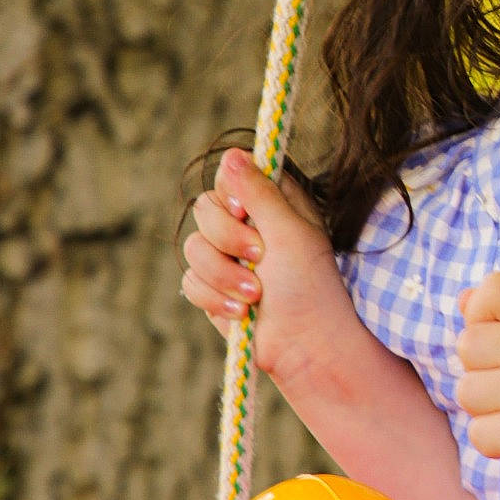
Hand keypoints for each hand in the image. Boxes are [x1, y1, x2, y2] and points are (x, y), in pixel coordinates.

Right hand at [180, 147, 363, 394]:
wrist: (304, 346)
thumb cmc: (309, 285)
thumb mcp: (289, 230)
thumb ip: (258, 192)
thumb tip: (232, 152)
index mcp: (274, 203)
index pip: (233, 175)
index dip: (232, 192)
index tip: (243, 211)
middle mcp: (249, 225)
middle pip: (204, 208)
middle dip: (228, 238)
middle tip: (260, 257)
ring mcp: (229, 257)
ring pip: (193, 247)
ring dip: (223, 274)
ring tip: (255, 295)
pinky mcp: (215, 288)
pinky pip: (191, 281)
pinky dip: (215, 298)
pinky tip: (241, 313)